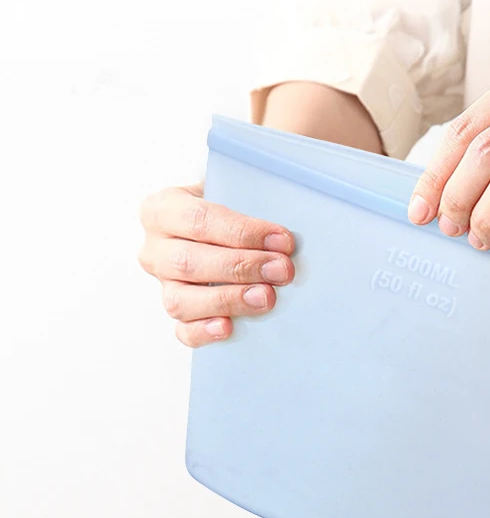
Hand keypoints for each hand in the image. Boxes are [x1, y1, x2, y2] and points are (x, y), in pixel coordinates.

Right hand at [140, 82, 381, 346]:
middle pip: (188, 263)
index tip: (283, 239)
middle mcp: (155, 249)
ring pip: (182, 300)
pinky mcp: (179, 315)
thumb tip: (306, 187)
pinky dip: (204, 332)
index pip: (197, 219)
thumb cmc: (238, 204)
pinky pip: (182, 331)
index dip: (241, 231)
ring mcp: (163, 285)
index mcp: (162, 208)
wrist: (230, 226)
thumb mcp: (239, 185)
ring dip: (228, 299)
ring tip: (267, 299)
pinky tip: (231, 328)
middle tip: (284, 270)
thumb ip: (257, 188)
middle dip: (240, 267)